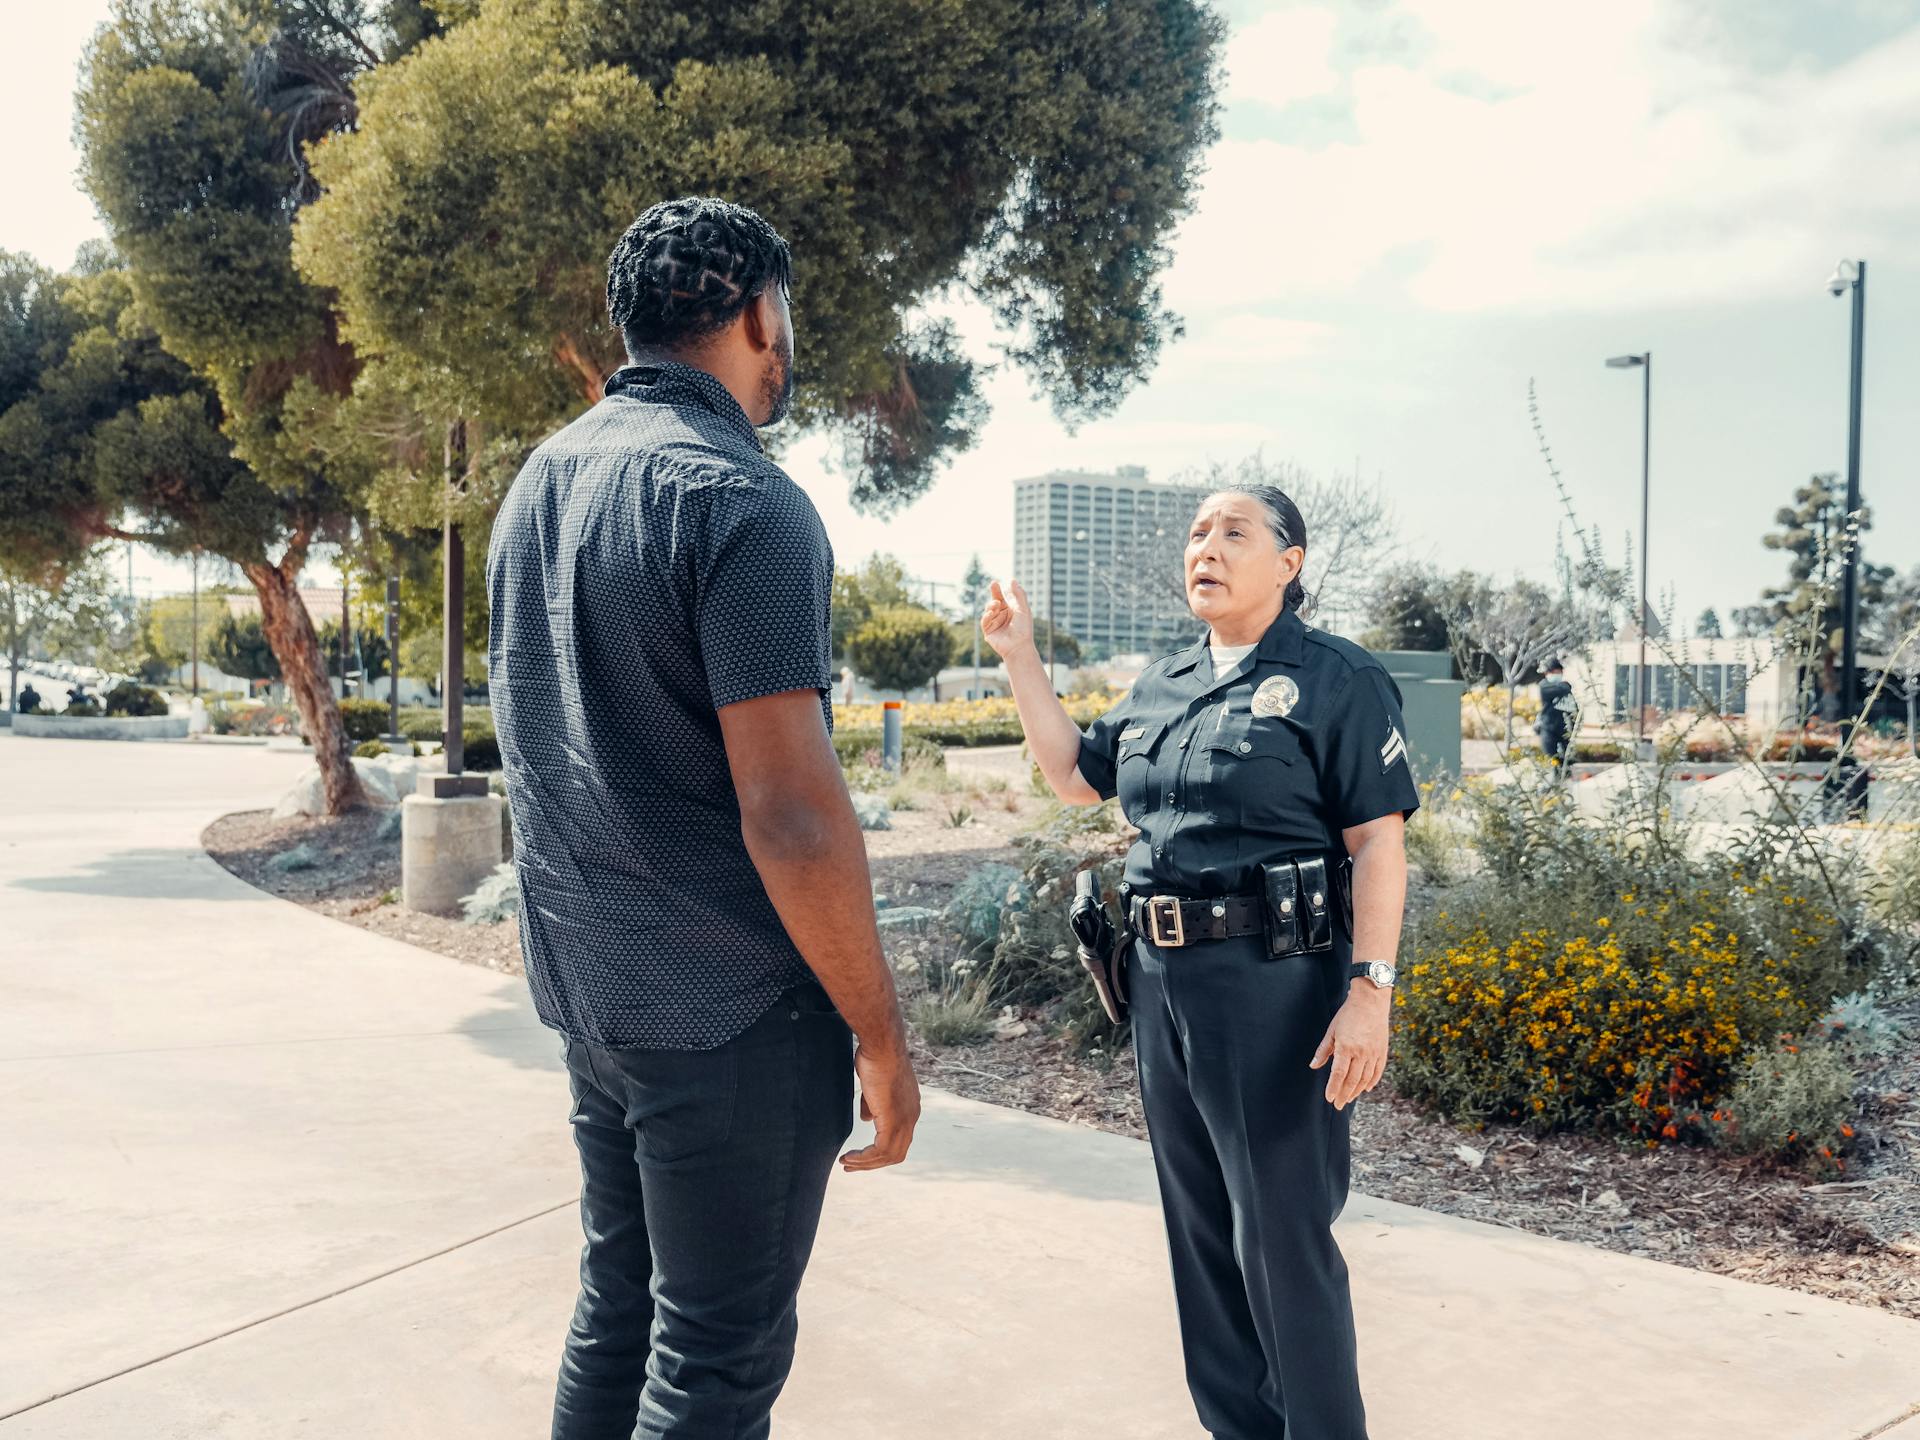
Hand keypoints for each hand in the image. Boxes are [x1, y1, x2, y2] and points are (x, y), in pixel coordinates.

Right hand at [841, 1040, 920, 1170]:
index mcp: (910, 1107)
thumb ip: (872, 1104)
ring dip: (866, 1163)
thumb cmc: (875, 1057)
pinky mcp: (894, 1121)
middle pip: (896, 1152)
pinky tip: (850, 1156)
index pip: (899, 1139)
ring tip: (846, 1163)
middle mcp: (912, 1116)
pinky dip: (865, 1158)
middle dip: (873, 1163)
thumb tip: (867, 1118)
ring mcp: (905, 1120)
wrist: (881, 1046)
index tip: (860, 1154)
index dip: (880, 1150)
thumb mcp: (873, 1084)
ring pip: (889, 1155)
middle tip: (851, 1165)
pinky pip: (881, 1150)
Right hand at [980, 579, 1035, 660]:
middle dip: (994, 592)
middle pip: (995, 601)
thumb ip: (1019, 594)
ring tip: (996, 605)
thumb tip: (1012, 580)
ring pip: (989, 609)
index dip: (999, 590)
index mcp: (1011, 610)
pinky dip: (987, 615)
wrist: (1018, 646)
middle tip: (993, 584)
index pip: (1003, 598)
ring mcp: (995, 623)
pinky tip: (991, 613)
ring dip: (992, 605)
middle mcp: (1002, 616)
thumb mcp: (1023, 609)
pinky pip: (985, 620)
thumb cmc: (1024, 629)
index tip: (996, 582)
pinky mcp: (988, 631)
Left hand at [1308, 987, 1391, 1109]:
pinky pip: (1377, 1072)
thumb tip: (1313, 1066)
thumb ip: (1323, 1050)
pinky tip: (1366, 1088)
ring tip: (1348, 1098)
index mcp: (1346, 1047)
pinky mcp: (1382, 1051)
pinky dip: (1372, 1082)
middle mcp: (1361, 1053)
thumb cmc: (1348, 1014)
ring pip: (1365, 1079)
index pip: (1338, 1074)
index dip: (1333, 1088)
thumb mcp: (1332, 1030)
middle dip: (1344, 1094)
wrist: (1371, 1001)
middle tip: (1338, 1105)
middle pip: (1352, 1080)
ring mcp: (1374, 1053)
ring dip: (1356, 1091)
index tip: (1329, 1098)